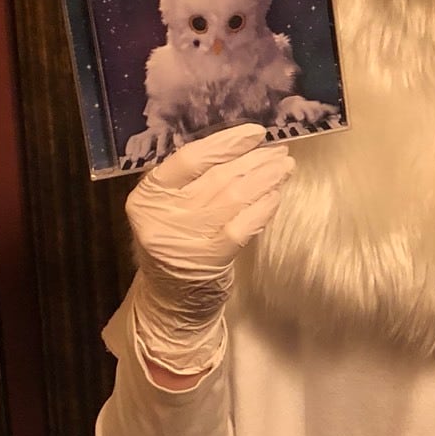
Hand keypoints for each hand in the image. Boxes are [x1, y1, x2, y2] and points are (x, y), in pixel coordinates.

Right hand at [126, 123, 293, 373]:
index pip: (189, 158)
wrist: (171, 302)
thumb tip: (244, 146)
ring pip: (233, 197)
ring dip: (265, 179)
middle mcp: (162, 215)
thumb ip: (194, 180)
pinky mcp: (209, 259)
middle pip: (217, 176)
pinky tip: (277, 195)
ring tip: (285, 167)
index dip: (225, 142)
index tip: (255, 133)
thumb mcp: (172, 209)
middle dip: (255, 160)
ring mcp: (185, 238)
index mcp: (149, 195)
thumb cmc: (177, 245)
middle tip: (280, 150)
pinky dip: (263, 207)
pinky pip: (243, 225)